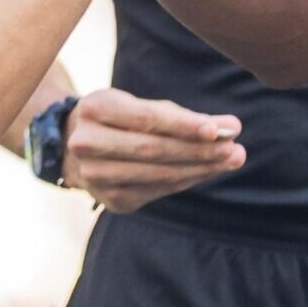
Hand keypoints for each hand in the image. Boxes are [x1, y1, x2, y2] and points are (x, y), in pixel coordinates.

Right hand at [62, 88, 244, 211]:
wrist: (71, 148)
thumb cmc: (117, 119)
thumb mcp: (138, 106)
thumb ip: (181, 116)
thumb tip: (230, 128)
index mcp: (95, 109)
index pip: (147, 119)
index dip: (184, 125)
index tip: (220, 129)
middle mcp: (88, 144)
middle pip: (154, 150)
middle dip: (200, 150)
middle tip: (236, 148)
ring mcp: (96, 177)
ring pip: (158, 174)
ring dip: (200, 169)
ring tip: (231, 159)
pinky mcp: (110, 200)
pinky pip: (157, 191)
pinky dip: (186, 181)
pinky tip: (207, 171)